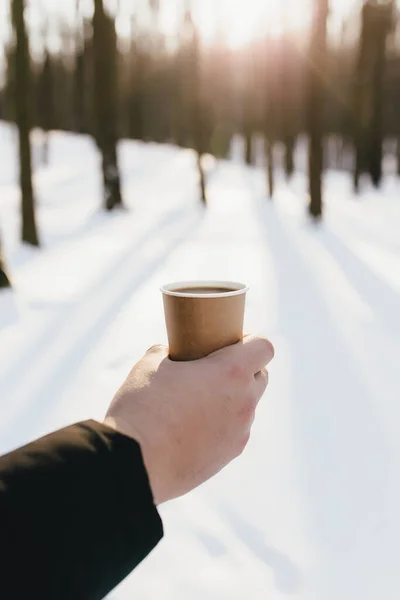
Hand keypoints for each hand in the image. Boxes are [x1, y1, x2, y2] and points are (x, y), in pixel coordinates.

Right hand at [104, 335, 273, 504]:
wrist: (133, 463)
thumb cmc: (142, 407)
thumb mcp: (150, 365)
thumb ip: (167, 353)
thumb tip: (169, 353)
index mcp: (231, 373)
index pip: (264, 347)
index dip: (250, 341)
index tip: (229, 343)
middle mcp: (244, 403)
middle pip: (261, 377)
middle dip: (244, 370)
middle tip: (213, 370)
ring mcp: (239, 433)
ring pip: (247, 407)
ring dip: (231, 400)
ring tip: (197, 402)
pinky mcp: (228, 457)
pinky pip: (234, 433)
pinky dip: (221, 426)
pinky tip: (192, 428)